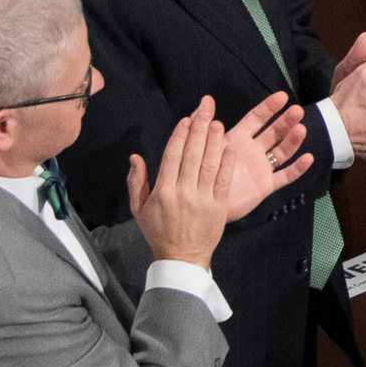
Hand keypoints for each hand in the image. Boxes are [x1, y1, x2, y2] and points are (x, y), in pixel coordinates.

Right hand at [125, 92, 306, 267]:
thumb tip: (135, 157)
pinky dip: (226, 163)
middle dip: (198, 130)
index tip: (186, 119)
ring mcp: (202, 199)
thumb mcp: (139, 209)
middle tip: (205, 109)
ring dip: (214, 142)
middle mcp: (182, 192)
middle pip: (191, 155)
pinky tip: (230, 147)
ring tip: (217, 122)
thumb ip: (136, 182)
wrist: (181, 257)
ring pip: (208, 164)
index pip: (171, 156)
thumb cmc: (159, 232)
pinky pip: (223, 181)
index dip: (180, 136)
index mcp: (162, 191)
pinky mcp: (218, 206)